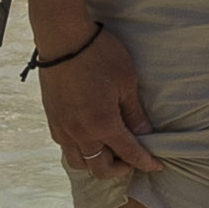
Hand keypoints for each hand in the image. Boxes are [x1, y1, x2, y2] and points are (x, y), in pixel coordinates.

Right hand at [38, 26, 162, 181]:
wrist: (62, 38)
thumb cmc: (98, 54)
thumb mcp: (126, 81)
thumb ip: (134, 112)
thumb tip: (145, 133)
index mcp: (102, 124)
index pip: (128, 154)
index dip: (145, 162)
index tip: (156, 166)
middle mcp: (80, 133)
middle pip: (100, 169)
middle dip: (119, 169)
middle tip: (132, 159)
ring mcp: (62, 128)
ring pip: (79, 163)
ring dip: (96, 164)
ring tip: (109, 151)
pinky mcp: (52, 119)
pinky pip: (65, 147)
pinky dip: (79, 151)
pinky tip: (89, 138)